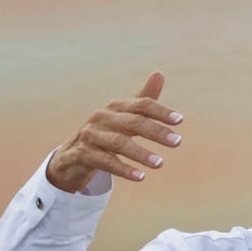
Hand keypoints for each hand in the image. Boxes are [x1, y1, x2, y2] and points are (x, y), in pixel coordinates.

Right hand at [45, 71, 183, 192]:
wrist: (71, 156)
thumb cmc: (104, 134)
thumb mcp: (123, 117)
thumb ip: (142, 100)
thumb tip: (159, 73)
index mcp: (115, 107)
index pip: (141, 104)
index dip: (161, 111)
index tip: (180, 120)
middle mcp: (102, 118)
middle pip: (132, 122)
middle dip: (156, 132)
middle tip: (178, 142)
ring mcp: (91, 135)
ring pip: (118, 143)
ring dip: (141, 153)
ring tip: (160, 164)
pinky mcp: (82, 154)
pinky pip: (105, 162)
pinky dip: (124, 169)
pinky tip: (141, 177)